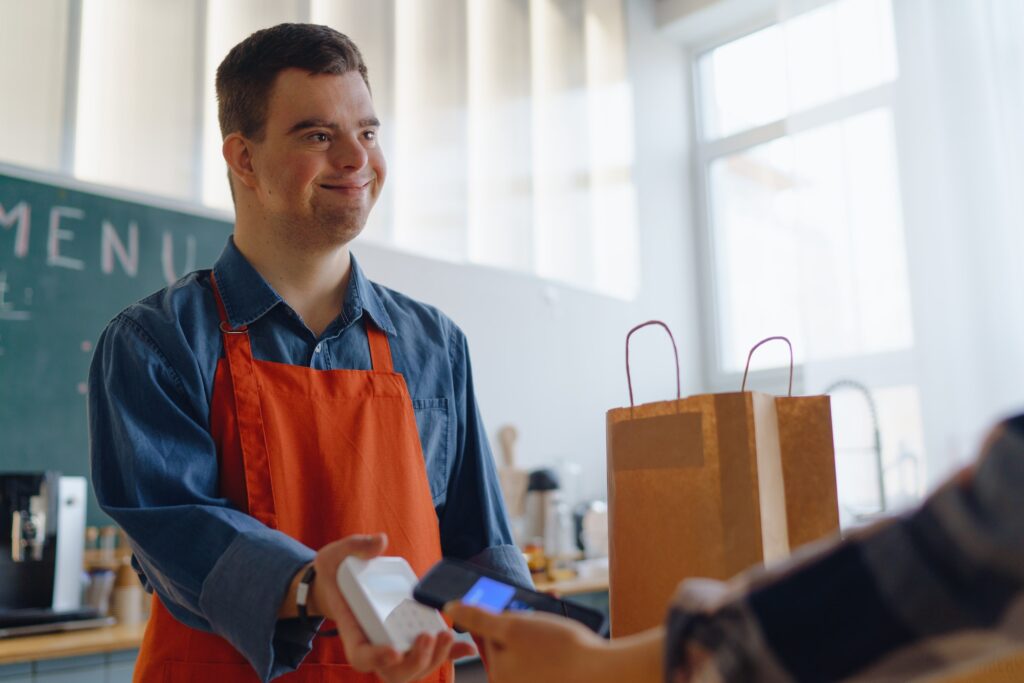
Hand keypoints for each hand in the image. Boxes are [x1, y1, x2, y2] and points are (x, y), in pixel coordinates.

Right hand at [311, 535, 476, 682]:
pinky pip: (430, 651)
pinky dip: (449, 653)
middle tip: (427, 638)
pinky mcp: (411, 634)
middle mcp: (374, 642)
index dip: (377, 659)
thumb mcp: (337, 554)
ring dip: (433, 657)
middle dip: (413, 660)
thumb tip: (380, 542)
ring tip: (447, 636)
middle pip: (393, 672)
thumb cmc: (337, 569)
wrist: (343, 578)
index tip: (393, 652)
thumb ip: (357, 547)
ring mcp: (394, 641)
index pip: (361, 655)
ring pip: (414, 667)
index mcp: (353, 629)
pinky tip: (467, 647)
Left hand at [446, 603, 664, 682]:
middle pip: (509, 639)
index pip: (487, 637)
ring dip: (539, 619)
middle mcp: (515, 682)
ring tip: (552, 608)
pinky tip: (562, 624)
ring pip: (529, 640)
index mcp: (500, 675)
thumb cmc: (559, 649)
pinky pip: (545, 650)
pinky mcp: (552, 676)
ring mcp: (535, 680)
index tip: (510, 604)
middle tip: (538, 603)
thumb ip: (479, 618)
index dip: (499, 614)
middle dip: (522, 616)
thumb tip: (451, 608)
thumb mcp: (513, 627)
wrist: (605, 670)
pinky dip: (552, 633)